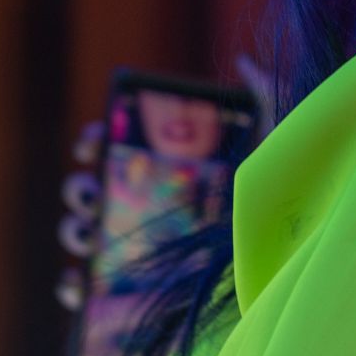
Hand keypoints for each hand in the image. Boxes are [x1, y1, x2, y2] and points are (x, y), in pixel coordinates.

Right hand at [51, 54, 277, 310]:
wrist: (283, 259)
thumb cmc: (274, 201)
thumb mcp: (276, 146)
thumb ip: (262, 101)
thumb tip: (246, 63)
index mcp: (161, 171)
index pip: (112, 149)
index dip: (95, 142)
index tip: (94, 144)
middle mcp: (141, 207)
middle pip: (91, 192)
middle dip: (80, 189)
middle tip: (92, 193)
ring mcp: (134, 250)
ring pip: (84, 236)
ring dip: (73, 231)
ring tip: (86, 234)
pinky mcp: (133, 292)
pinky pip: (91, 291)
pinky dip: (73, 286)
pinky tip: (77, 283)